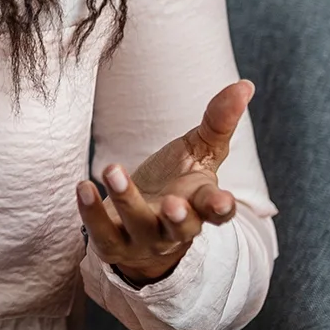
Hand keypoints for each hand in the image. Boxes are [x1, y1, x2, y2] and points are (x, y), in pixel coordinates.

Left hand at [77, 79, 252, 286]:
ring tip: (113, 170)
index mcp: (201, 205)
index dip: (221, 208)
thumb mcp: (199, 151)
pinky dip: (91, 212)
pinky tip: (84, 186)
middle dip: (178, 217)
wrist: (141, 225)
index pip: (218, 211)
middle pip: (182, 228)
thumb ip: (219, 121)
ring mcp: (144, 239)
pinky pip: (102, 233)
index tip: (222, 201)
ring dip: (126, 200)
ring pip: (139, 225)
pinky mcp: (113, 244)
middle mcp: (176, 229)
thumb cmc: (177, 182)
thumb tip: (245, 85)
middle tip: (172, 202)